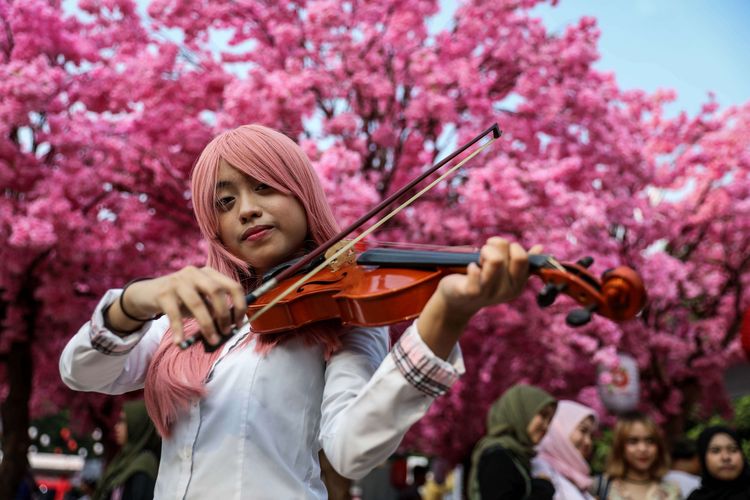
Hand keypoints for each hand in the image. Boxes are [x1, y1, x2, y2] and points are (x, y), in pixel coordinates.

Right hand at [110, 266, 245, 345]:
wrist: (148, 294)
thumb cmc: (181, 300)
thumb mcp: (200, 301)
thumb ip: (214, 310)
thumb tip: (229, 327)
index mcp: (209, 273)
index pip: (233, 286)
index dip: (240, 305)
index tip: (239, 324)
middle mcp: (195, 273)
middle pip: (216, 291)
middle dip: (224, 314)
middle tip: (226, 332)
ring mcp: (178, 281)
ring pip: (197, 303)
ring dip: (207, 325)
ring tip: (212, 340)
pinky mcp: (163, 292)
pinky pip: (174, 314)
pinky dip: (179, 330)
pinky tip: (180, 342)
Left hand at [416, 237, 540, 358]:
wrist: (457, 300)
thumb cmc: (480, 280)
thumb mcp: (502, 271)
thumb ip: (520, 262)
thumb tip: (540, 248)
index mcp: (517, 285)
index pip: (523, 258)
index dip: (510, 247)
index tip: (498, 249)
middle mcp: (507, 291)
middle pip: (511, 254)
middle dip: (497, 245)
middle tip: (485, 251)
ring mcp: (490, 293)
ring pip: (495, 260)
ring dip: (484, 251)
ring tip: (478, 258)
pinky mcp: (472, 293)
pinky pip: (476, 273)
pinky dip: (472, 265)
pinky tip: (470, 268)